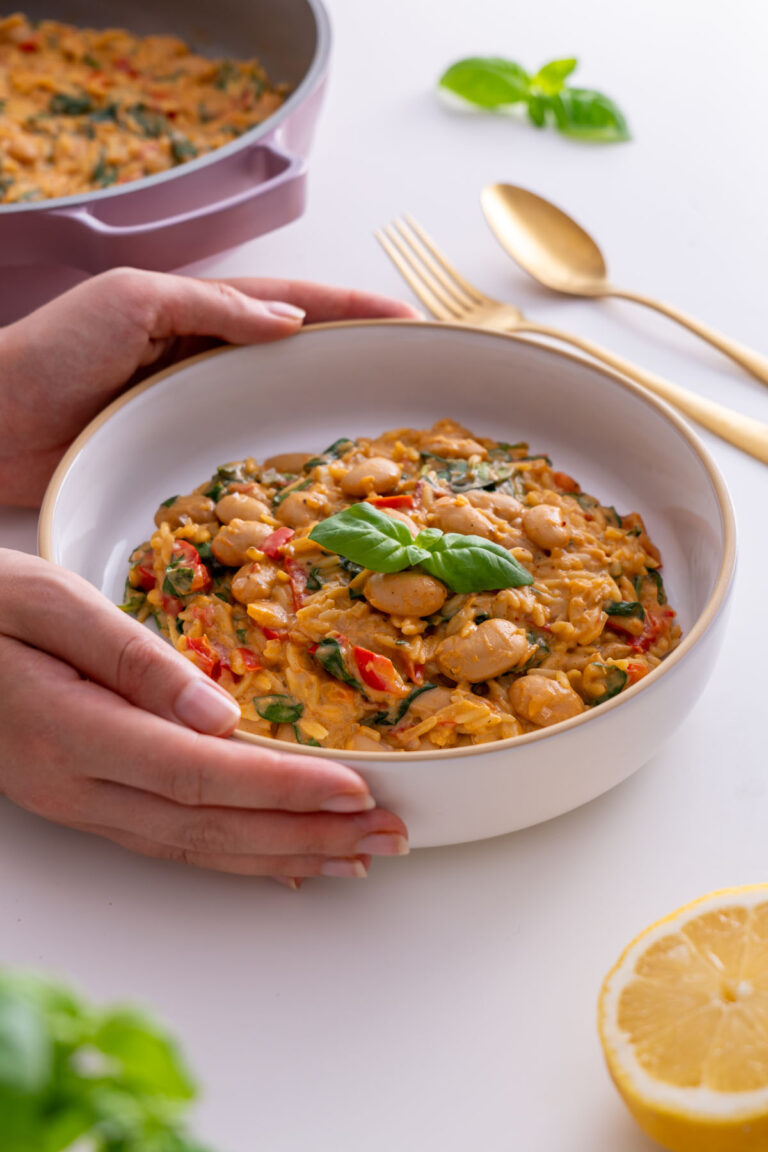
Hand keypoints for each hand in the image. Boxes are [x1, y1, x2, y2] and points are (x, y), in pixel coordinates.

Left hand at [0, 267, 418, 505]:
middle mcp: (205, 360)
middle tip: (413, 379)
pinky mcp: (179, 461)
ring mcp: (195, 412)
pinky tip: (313, 485)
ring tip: (383, 433)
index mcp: (197, 310)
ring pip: (276, 410)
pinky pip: (243, 461)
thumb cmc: (50, 351)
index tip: (407, 318)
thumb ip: (210, 304)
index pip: (292, 303)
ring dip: (326, 416)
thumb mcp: (131, 301)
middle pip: (296, 357)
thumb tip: (291, 323)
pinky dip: (282, 468)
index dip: (350, 307)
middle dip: (354, 361)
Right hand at [0, 550, 408, 881]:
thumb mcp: (49, 603)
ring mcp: (79, 803)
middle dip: (307, 835)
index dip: (284, 789)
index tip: (358, 793)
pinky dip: (235, 855)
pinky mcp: (83, 801)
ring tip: (355, 858)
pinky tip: (280, 864)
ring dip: (282, 855)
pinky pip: (170, 842)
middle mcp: (80, 786)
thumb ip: (133, 658)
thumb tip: (219, 709)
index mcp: (75, 731)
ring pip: (196, 847)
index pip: (202, 775)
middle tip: (388, 838)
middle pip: (212, 827)